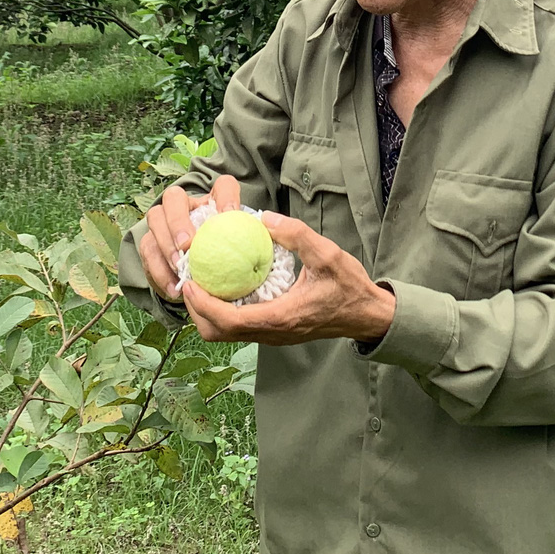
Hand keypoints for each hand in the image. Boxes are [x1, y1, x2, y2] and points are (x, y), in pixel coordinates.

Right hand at [136, 173, 241, 300]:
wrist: (200, 280)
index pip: (223, 186)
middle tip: (187, 245)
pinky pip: (147, 251)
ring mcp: (164, 222)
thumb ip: (248, 246)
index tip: (229, 214)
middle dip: (178, 220)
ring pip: (155, 219)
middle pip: (174, 197)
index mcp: (213, 202)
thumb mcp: (238, 252)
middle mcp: (186, 206)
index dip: (225, 196)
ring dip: (165, 244)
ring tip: (178, 267)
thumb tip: (269, 242)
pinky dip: (159, 271)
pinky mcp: (150, 244)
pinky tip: (174, 289)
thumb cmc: (224, 263)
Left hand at [182, 210, 396, 346]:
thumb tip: (264, 218)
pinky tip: (224, 286)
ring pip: (226, 334)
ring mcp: (272, 336)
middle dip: (196, 311)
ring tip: (201, 282)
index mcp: (280, 317)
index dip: (203, 304)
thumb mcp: (328, 255)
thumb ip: (297, 235)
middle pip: (218, 333)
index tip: (189, 282)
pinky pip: (239, 328)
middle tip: (188, 280)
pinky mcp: (274, 332)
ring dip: (207, 313)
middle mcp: (272, 332)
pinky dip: (223, 312)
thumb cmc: (349, 287)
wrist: (366, 316)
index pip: (229, 321)